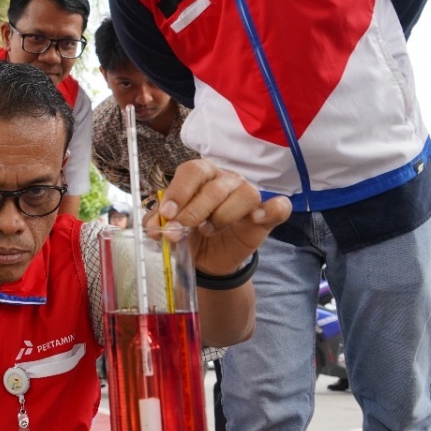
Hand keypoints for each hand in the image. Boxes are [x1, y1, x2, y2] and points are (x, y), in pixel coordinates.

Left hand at [147, 159, 291, 274]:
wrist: (209, 258)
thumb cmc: (189, 232)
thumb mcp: (169, 227)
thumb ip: (157, 223)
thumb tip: (152, 227)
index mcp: (201, 176)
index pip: (192, 172)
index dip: (179, 192)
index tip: (166, 214)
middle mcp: (226, 180)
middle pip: (215, 187)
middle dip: (194, 211)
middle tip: (179, 231)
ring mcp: (248, 195)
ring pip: (244, 195)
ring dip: (223, 215)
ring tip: (208, 230)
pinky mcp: (266, 216)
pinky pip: (278, 206)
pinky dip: (270, 210)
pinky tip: (254, 219)